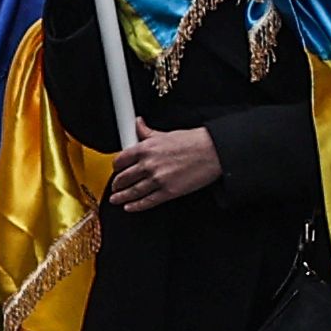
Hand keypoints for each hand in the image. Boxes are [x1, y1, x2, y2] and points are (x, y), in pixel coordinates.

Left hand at [105, 126, 219, 208]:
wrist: (214, 152)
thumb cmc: (195, 142)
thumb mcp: (167, 134)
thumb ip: (148, 132)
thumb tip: (138, 124)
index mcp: (146, 148)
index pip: (120, 160)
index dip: (116, 167)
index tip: (117, 170)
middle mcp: (148, 164)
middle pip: (123, 178)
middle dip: (117, 184)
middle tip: (116, 187)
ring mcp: (157, 179)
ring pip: (132, 191)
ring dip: (121, 197)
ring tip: (117, 199)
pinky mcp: (168, 192)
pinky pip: (147, 201)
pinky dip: (136, 206)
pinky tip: (130, 207)